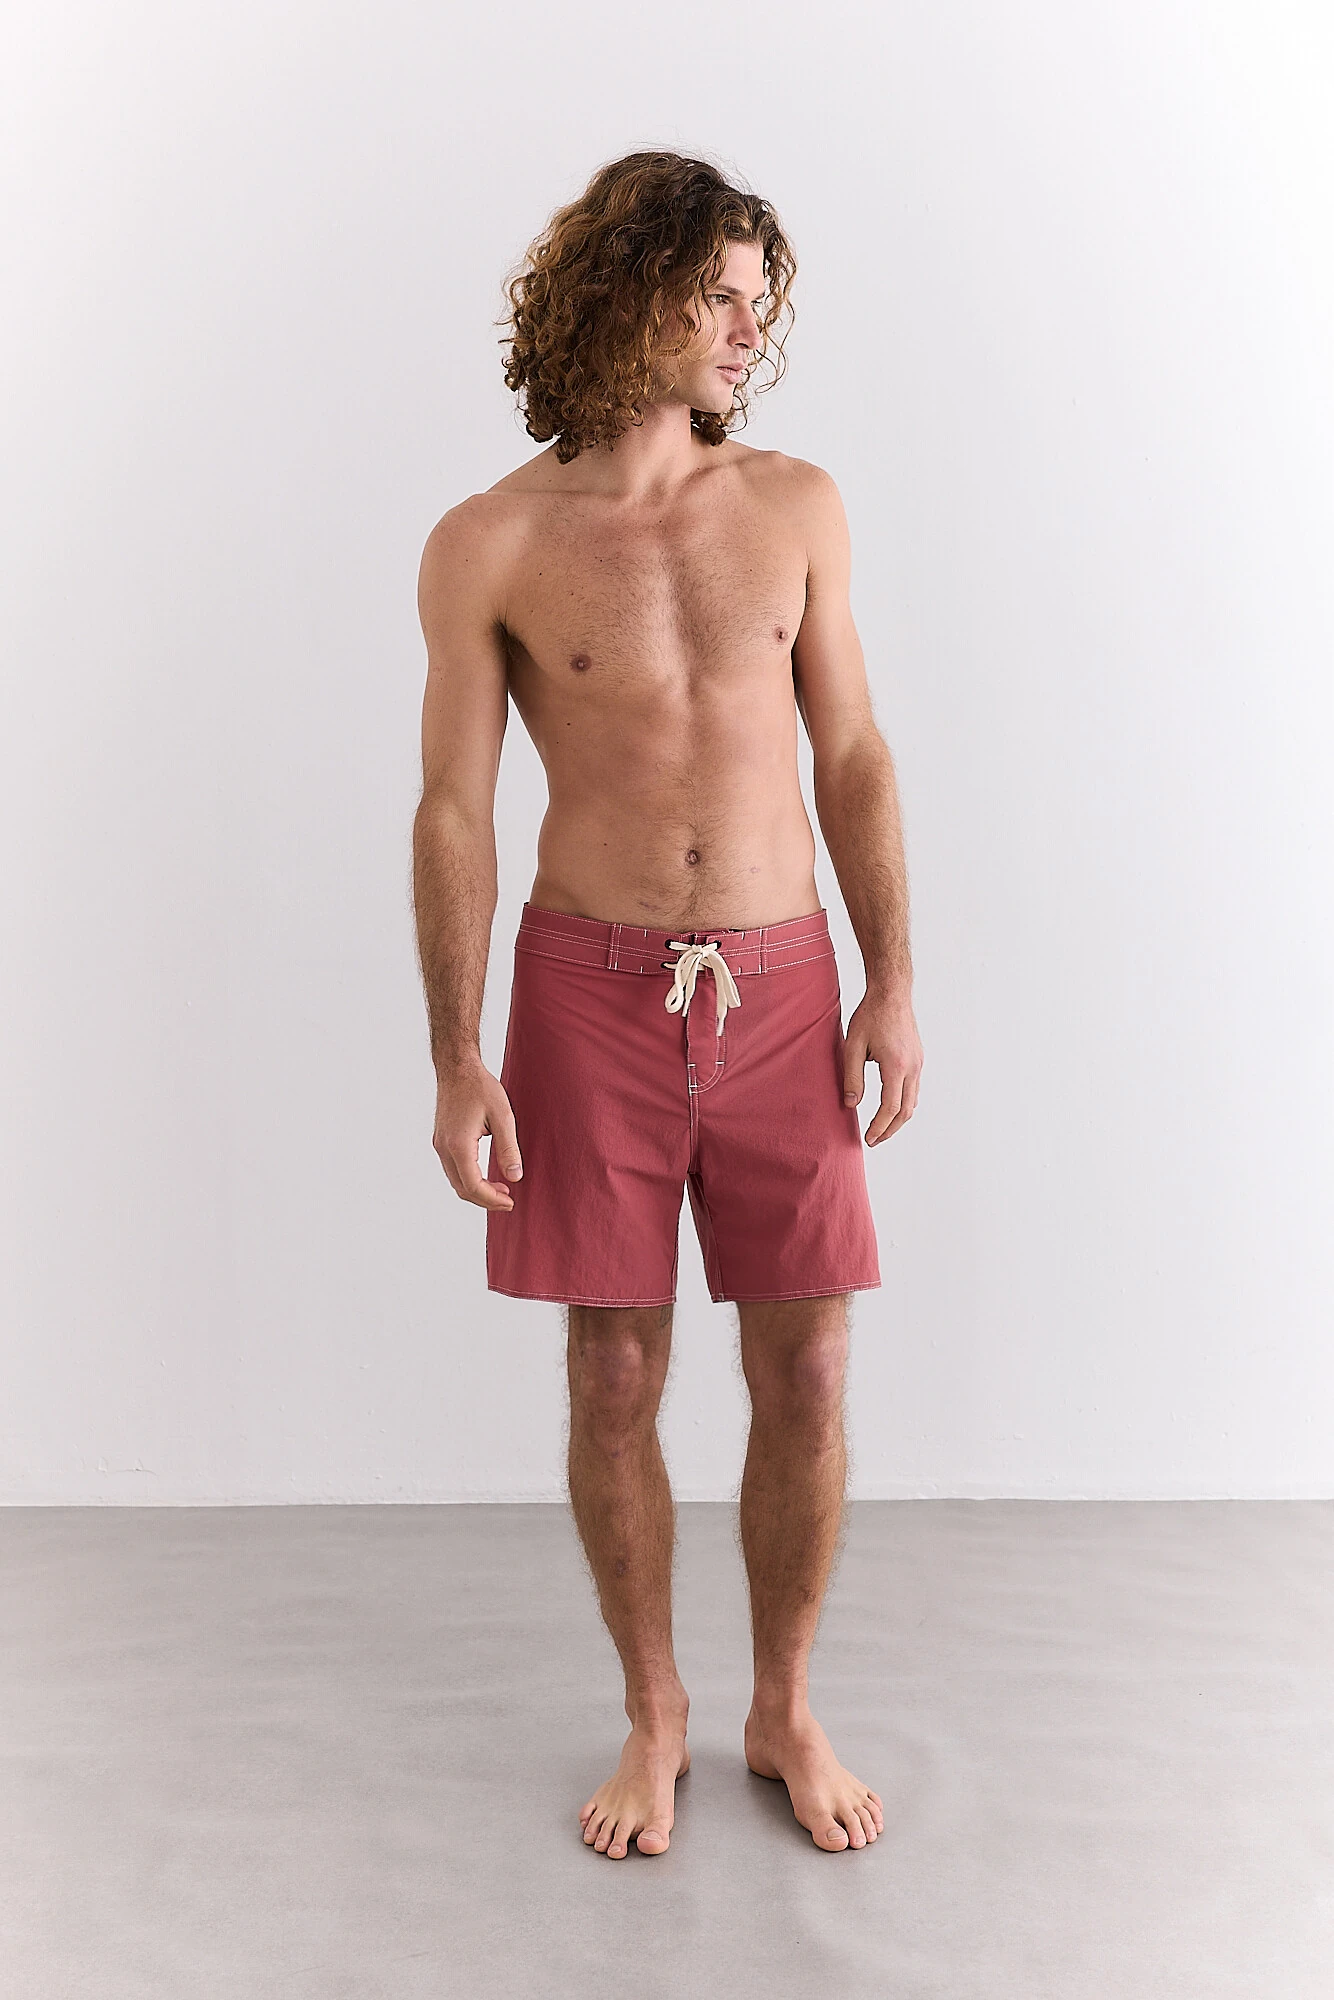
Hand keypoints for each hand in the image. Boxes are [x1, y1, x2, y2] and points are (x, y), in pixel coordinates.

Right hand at [433, 1057, 522, 1209]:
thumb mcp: (503, 1117)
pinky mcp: (441, 1141)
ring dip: (477, 1191)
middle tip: (509, 1200)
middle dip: (485, 1199)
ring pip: (455, 1181)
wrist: (457, 1068)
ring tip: (501, 1190)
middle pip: (462, 1188)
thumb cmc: (480, 1087)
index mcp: (459, 1145)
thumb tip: (515, 1177)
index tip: (511, 1202)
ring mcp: (439, 1145)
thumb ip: (509, 1149)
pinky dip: (469, 1179)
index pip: (473, 1186)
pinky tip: (486, 1175)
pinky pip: (453, 1170)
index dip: (492, 1199)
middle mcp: (444, 1149)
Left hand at [842, 988, 922, 1144]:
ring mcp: (918, 1063)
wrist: (892, 993)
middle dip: (890, 1129)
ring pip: (912, 1102)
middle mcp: (912, 1067)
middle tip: (874, 1140)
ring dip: (897, 1119)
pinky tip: (890, 1107)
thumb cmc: (870, 1015)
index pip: (890, 1107)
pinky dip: (903, 1103)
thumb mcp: (853, 1045)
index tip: (868, 1139)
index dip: (879, 1126)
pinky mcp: (918, 1059)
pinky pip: (913, 1089)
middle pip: (905, 1111)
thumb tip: (851, 1104)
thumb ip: (852, 1076)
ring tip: (881, 1128)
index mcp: (896, 1065)